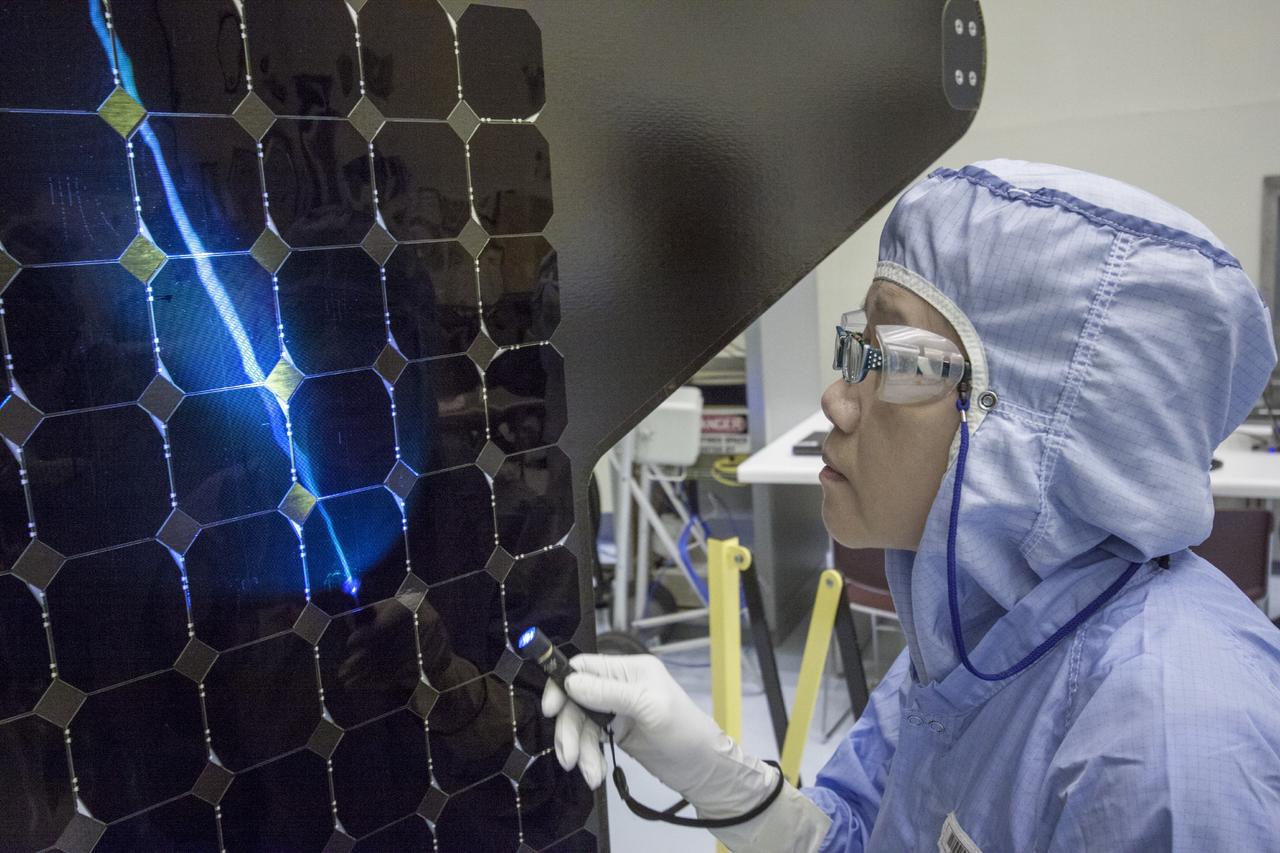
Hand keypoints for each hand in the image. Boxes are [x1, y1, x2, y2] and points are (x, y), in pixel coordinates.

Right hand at [541, 654, 780, 821]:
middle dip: (570, 729)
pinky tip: (595, 773)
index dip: (562, 685)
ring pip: (581, 724)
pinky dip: (589, 757)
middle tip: (568, 757)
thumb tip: (570, 682)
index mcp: (629, 670)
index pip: (584, 667)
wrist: (704, 771)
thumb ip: (608, 693)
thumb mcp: (649, 708)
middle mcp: (620, 686)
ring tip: (589, 774)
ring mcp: (617, 711)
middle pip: (576, 700)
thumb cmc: (684, 733)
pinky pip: (590, 740)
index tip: (551, 709)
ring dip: (579, 749)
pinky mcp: (616, 733)